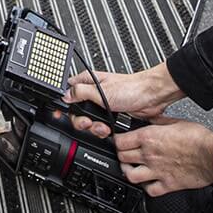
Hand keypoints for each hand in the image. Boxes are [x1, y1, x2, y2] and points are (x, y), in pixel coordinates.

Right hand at [64, 63, 183, 137]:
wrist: (151, 98)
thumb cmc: (131, 88)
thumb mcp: (101, 90)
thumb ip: (80, 92)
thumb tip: (65, 95)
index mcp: (88, 82)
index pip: (68, 92)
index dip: (64, 103)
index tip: (62, 113)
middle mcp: (93, 93)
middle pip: (77, 111)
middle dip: (82, 120)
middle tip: (89, 122)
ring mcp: (101, 105)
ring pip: (88, 120)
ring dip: (94, 127)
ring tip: (103, 127)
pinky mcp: (110, 115)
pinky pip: (100, 126)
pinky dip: (102, 130)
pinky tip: (108, 129)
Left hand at [109, 118, 212, 196]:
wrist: (212, 154)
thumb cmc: (197, 137)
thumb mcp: (175, 121)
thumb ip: (158, 122)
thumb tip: (150, 120)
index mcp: (149, 137)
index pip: (120, 141)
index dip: (117, 141)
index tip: (119, 141)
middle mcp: (149, 155)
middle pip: (122, 157)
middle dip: (121, 156)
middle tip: (125, 155)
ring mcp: (157, 171)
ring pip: (130, 176)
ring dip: (129, 173)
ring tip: (132, 170)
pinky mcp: (167, 184)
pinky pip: (150, 191)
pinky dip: (147, 188)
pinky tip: (149, 183)